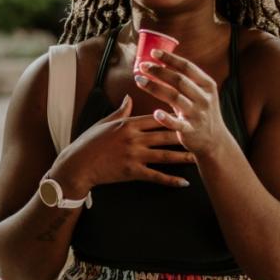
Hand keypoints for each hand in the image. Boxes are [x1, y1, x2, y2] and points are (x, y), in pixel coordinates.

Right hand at [53, 95, 193, 192]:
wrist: (78, 165)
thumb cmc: (89, 142)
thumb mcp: (105, 122)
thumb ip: (121, 111)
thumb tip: (130, 97)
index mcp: (128, 124)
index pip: (156, 117)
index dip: (173, 116)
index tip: (188, 114)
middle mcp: (134, 138)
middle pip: (165, 134)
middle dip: (185, 134)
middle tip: (202, 134)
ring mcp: (134, 156)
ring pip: (165, 155)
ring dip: (183, 156)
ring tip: (198, 156)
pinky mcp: (132, 172)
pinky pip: (156, 176)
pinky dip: (171, 180)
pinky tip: (184, 182)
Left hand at [135, 48, 237, 159]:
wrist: (214, 140)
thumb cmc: (201, 112)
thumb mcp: (200, 94)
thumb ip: (184, 81)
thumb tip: (160, 64)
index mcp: (207, 85)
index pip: (187, 67)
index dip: (170, 59)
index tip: (153, 53)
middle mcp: (204, 98)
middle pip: (179, 80)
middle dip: (159, 71)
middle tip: (142, 66)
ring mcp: (198, 114)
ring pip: (175, 98)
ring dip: (155, 87)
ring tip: (139, 80)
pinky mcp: (191, 130)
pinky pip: (177, 123)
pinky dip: (166, 118)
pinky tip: (156, 113)